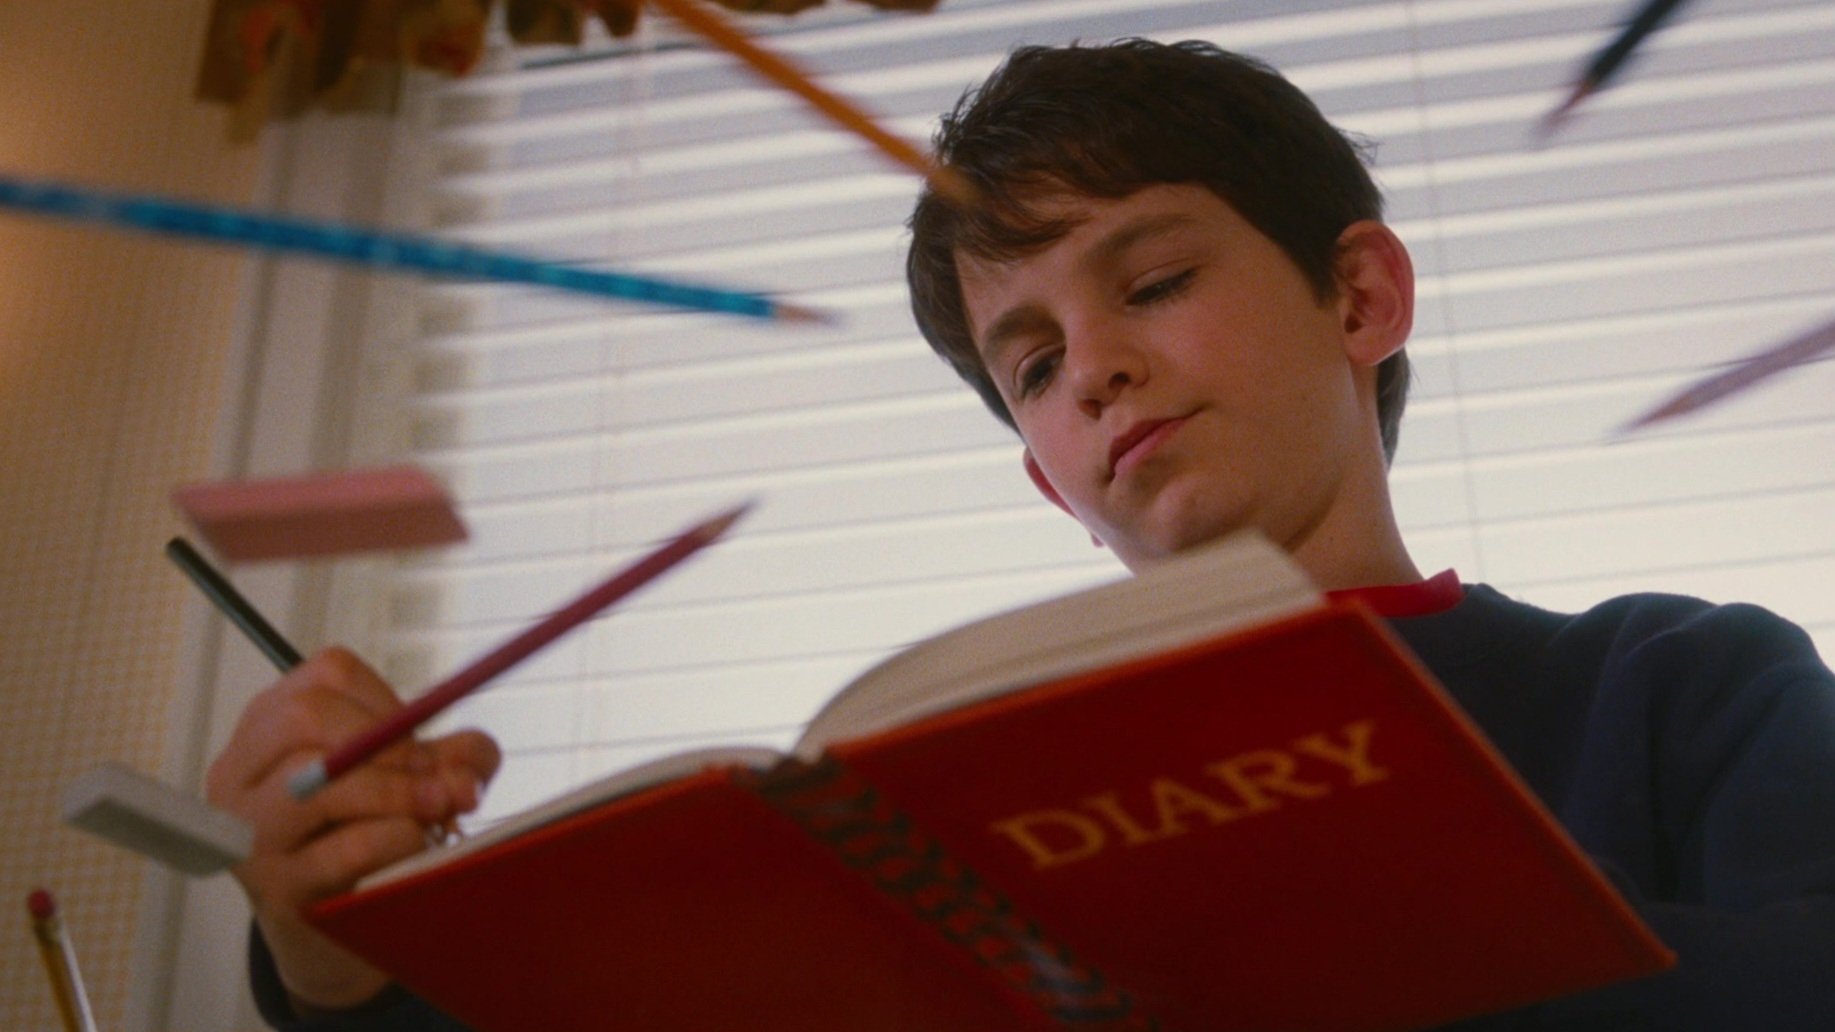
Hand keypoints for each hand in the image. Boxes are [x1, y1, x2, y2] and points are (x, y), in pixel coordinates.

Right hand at [206, 647, 500, 1010]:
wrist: (329, 928)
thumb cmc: (361, 833)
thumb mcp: (408, 779)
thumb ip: (449, 758)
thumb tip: (468, 769)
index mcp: (270, 724)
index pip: (328, 675)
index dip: (389, 701)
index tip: (421, 737)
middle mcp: (241, 772)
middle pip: (306, 718)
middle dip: (390, 745)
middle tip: (438, 776)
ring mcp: (248, 833)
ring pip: (318, 785)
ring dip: (397, 793)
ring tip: (438, 809)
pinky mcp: (276, 889)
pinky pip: (343, 849)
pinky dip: (395, 840)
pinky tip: (416, 845)